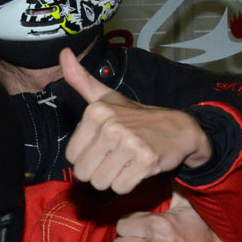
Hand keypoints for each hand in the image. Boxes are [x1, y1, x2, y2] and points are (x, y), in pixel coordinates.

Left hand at [60, 48, 212, 194]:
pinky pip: (120, 188)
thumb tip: (62, 53)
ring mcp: (129, 143)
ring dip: (112, 179)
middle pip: (84, 172)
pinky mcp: (145, 161)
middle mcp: (111, 126)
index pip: (72, 156)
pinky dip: (127, 185)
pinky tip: (136, 169)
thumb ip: (81, 80)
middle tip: (114, 159)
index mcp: (96, 111)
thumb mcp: (108, 97)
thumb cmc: (136, 117)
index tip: (102, 147)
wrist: (179, 129)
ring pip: (100, 182)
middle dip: (97, 171)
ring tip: (124, 164)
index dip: (86, 157)